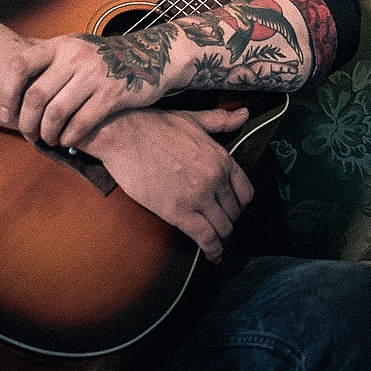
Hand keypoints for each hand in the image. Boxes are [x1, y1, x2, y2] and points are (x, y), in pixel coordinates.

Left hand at [6, 26, 175, 149]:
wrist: (151, 56)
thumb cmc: (105, 58)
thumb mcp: (76, 46)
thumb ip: (48, 58)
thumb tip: (10, 74)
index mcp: (60, 44)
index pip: (20, 66)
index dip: (8, 94)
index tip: (8, 115)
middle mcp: (75, 56)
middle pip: (36, 96)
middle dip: (27, 123)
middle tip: (29, 135)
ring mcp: (95, 75)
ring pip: (56, 113)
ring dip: (47, 133)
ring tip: (49, 140)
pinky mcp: (113, 94)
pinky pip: (82, 122)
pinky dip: (70, 137)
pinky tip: (68, 141)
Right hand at [77, 107, 254, 261]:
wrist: (124, 134)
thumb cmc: (154, 125)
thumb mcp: (194, 119)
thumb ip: (222, 120)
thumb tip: (244, 114)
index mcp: (221, 157)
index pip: (246, 191)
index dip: (240, 204)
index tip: (232, 209)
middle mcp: (215, 178)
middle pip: (234, 212)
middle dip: (229, 221)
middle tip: (220, 226)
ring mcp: (199, 196)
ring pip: (223, 228)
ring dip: (221, 238)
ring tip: (216, 243)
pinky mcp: (179, 212)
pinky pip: (205, 238)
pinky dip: (212, 251)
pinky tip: (212, 256)